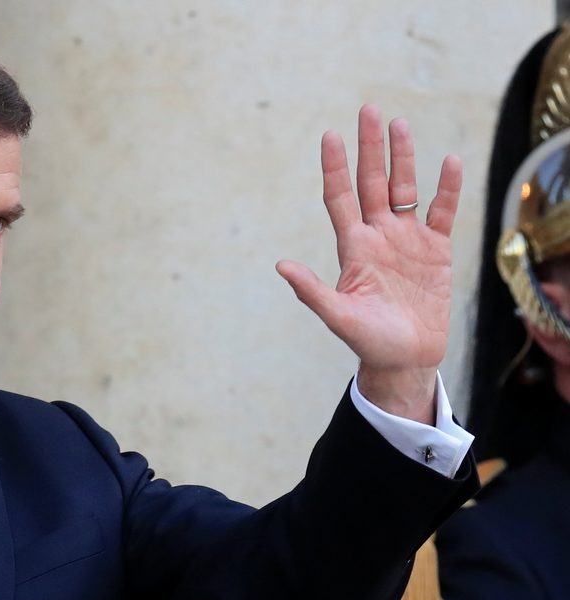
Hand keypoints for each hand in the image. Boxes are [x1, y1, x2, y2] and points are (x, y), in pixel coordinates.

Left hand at [276, 105, 461, 422]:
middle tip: (367, 109)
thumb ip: (312, 291)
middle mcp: (377, 236)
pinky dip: (447, 189)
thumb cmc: (367, 341)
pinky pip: (442, 212)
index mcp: (353, 247)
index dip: (334, 168)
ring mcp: (406, 240)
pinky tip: (449, 162)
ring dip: (403, 158)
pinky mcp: (436, 250)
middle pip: (372, 182)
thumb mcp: (337, 316)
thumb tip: (280, 267)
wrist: (404, 359)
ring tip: (399, 124)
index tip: (329, 136)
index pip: (340, 198)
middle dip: (369, 148)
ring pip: (404, 189)